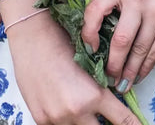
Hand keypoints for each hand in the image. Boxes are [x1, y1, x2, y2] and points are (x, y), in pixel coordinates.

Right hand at [5, 7, 141, 124]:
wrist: (33, 38)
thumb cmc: (63, 42)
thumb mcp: (90, 65)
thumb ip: (100, 88)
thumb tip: (112, 99)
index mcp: (94, 95)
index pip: (122, 120)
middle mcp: (76, 111)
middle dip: (105, 123)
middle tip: (107, 115)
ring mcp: (57, 119)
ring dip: (85, 120)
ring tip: (82, 104)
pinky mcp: (41, 120)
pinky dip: (65, 119)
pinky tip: (64, 104)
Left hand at [81, 0, 154, 89]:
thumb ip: (117, 11)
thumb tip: (98, 47)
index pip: (96, 8)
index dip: (88, 32)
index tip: (90, 50)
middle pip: (121, 39)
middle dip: (113, 64)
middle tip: (109, 78)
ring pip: (138, 50)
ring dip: (129, 72)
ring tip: (122, 84)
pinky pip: (154, 53)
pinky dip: (144, 69)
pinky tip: (138, 76)